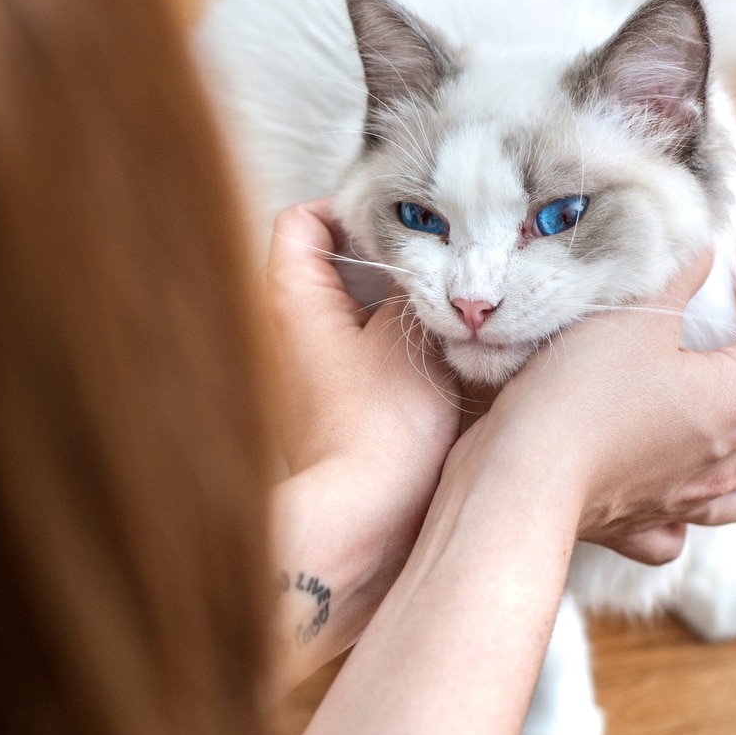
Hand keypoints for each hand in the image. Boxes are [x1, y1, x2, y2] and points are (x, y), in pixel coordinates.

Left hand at [264, 202, 462, 680]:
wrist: (366, 525)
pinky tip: (443, 351)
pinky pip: (361, 351)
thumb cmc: (383, 430)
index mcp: (290, 298)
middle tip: (442, 260)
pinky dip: (394, 343)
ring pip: (353, 309)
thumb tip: (436, 254)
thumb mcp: (412, 336)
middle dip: (388, 257)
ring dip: (398, 304)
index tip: (408, 225)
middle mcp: (285, 331)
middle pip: (331, 263)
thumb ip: (418, 283)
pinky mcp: (331, 404)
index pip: (304, 219)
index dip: (353, 210)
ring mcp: (306, 370)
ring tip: (450, 304)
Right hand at [486, 232, 735, 564]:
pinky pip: (680, 528)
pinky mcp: (637, 525)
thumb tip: (701, 246)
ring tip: (726, 415)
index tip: (734, 249)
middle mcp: (729, 461)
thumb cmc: (579, 394)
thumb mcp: (633, 310)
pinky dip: (685, 506)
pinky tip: (667, 479)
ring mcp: (686, 502)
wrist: (519, 481)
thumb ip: (677, 271)